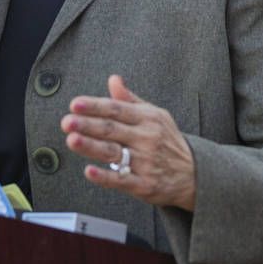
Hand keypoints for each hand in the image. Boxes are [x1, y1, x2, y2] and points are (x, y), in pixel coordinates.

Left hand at [61, 74, 196, 209]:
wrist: (194, 174)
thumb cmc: (168, 141)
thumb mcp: (155, 115)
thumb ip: (130, 100)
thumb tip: (113, 79)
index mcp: (148, 119)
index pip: (117, 109)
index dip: (95, 106)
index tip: (75, 104)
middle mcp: (146, 138)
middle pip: (112, 129)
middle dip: (88, 124)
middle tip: (67, 121)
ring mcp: (145, 162)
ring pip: (113, 153)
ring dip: (91, 146)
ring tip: (72, 139)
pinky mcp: (144, 184)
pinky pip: (121, 180)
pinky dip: (104, 176)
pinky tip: (89, 171)